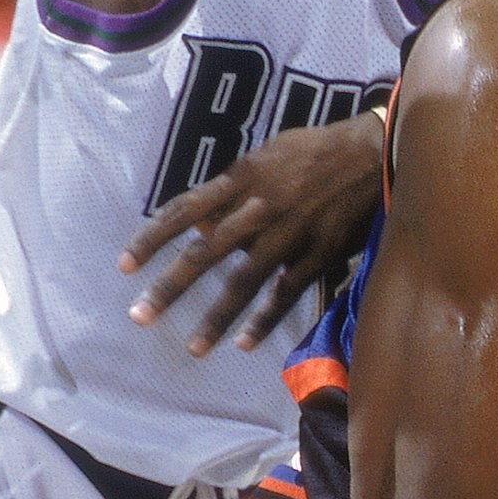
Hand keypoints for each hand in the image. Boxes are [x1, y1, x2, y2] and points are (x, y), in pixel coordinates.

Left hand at [122, 116, 388, 354]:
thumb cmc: (316, 151)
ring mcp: (289, 233)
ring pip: (244, 281)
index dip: (151, 239)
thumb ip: (234, 190)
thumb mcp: (267, 157)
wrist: (373, 152)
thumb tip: (201, 223)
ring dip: (216, 317)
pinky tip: (244, 343)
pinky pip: (285, 293)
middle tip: (140, 316)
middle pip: (204, 253)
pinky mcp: (319, 253)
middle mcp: (259, 207)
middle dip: (169, 287)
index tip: (124, 266)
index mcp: (242, 178)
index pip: (184, 211)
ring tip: (194, 347)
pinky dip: (265, 319)